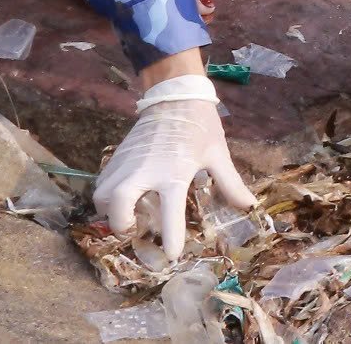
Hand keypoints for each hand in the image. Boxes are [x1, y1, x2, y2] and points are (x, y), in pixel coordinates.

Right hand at [96, 75, 256, 259]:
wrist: (176, 94)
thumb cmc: (200, 125)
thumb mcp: (218, 154)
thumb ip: (231, 183)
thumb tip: (250, 206)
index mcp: (175, 172)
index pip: (170, 213)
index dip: (171, 238)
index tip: (171, 257)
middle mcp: (145, 170)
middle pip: (117, 204)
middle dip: (120, 225)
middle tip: (133, 229)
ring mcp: (126, 163)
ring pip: (102, 195)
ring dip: (110, 211)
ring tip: (126, 214)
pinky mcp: (116, 156)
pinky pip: (101, 182)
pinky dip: (106, 195)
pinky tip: (121, 197)